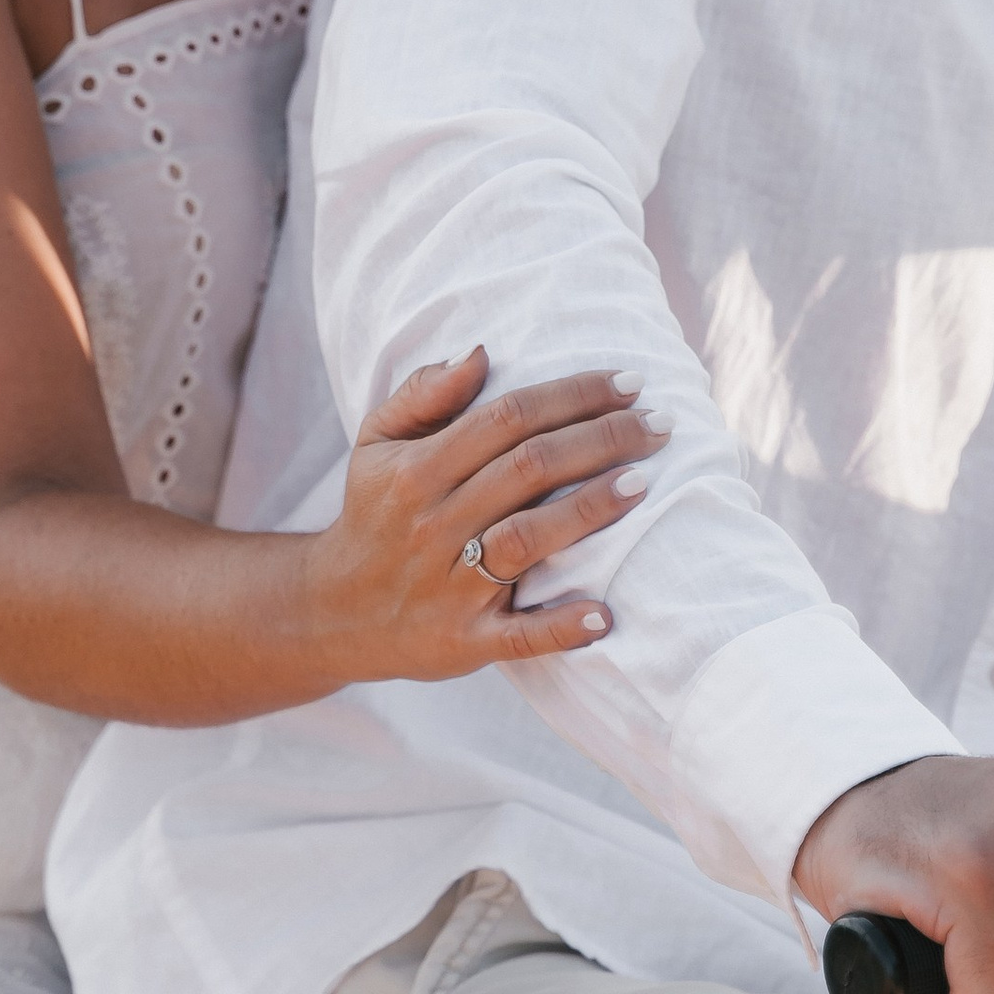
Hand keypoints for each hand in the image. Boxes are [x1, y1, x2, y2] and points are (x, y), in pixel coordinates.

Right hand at [296, 347, 665, 686]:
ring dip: (590, 509)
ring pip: (529, 540)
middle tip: (659, 425)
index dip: (573, 394)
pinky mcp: (464, 641)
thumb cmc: (375, 512)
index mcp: (416, 471)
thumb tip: (480, 353)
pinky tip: (604, 614)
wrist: (334, 611)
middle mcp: (434, 524)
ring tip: (644, 482)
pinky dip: (561, 626)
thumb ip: (424, 394)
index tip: (630, 381)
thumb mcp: (377, 444)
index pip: (507, 418)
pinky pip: (519, 636)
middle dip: (601, 439)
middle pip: (529, 469)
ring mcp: (451, 586)